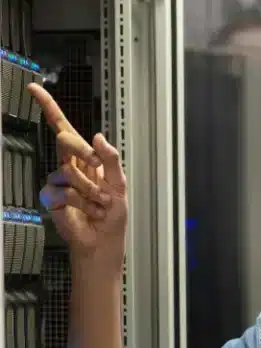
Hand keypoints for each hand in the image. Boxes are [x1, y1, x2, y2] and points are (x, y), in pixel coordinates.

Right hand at [28, 83, 127, 264]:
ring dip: (91, 190)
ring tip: (99, 203)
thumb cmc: (113, 215)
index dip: (50, 107)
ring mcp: (59, 181)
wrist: (103, 240)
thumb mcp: (120, 185)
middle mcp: (70, 166)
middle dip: (83, 151)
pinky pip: (65, 192)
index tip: (34, 88)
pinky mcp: (52, 197)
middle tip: (97, 167)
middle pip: (66, 141)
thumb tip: (99, 137)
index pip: (65, 129)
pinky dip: (82, 203)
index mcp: (87, 159)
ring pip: (70, 172)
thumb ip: (112, 159)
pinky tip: (89, 212)